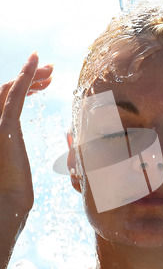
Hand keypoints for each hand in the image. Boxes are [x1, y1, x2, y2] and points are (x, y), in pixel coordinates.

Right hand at [0, 53, 52, 216]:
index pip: (4, 98)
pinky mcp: (4, 127)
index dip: (23, 85)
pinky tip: (37, 62)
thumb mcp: (12, 163)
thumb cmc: (12, 193)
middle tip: (51, 71)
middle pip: (6, 89)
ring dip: (31, 75)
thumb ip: (10, 148)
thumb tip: (16, 149)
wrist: (7, 206)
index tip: (44, 82)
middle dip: (30, 77)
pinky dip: (25, 75)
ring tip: (52, 70)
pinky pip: (14, 95)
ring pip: (9, 88)